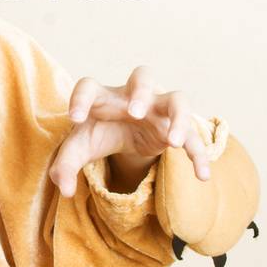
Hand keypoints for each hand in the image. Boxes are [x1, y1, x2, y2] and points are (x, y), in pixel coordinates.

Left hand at [47, 66, 213, 197]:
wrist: (124, 133)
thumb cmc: (99, 132)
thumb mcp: (79, 148)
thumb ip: (65, 165)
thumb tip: (65, 189)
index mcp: (102, 96)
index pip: (88, 86)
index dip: (80, 98)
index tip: (74, 118)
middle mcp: (132, 96)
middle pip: (143, 76)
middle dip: (141, 92)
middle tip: (135, 113)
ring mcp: (157, 109)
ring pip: (177, 99)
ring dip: (179, 117)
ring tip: (174, 143)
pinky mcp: (172, 128)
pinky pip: (193, 136)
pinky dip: (199, 154)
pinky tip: (201, 176)